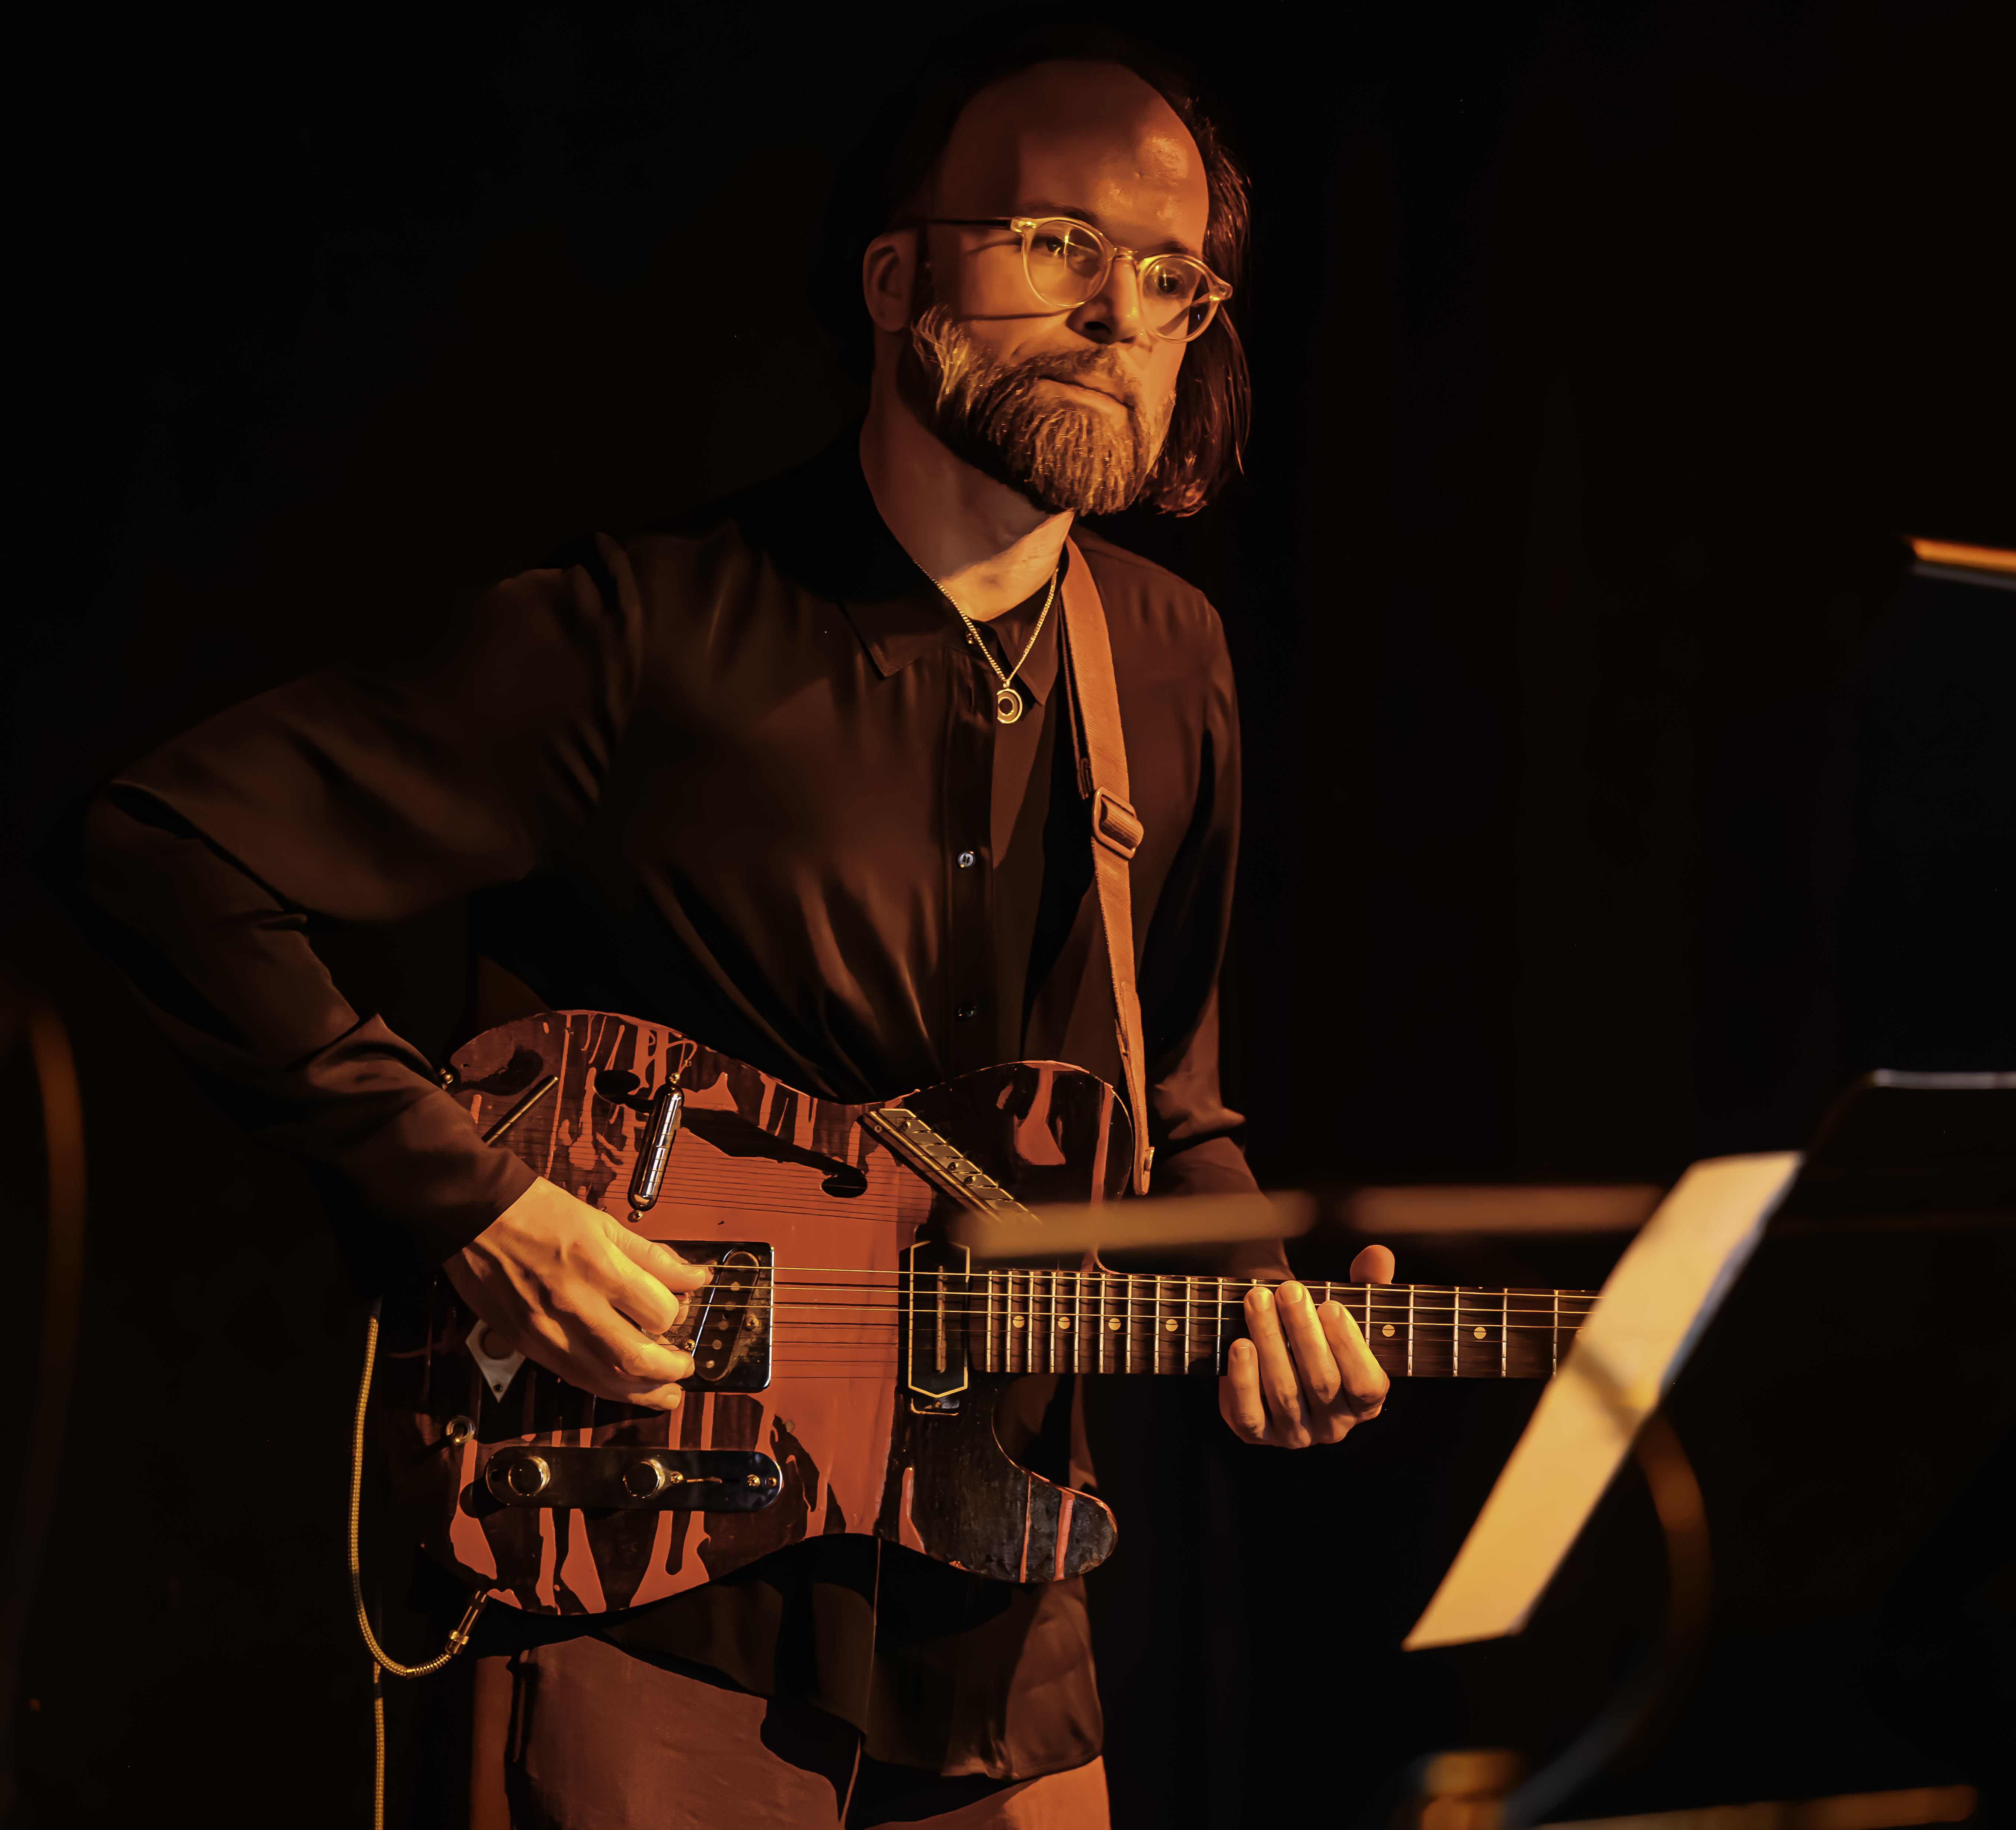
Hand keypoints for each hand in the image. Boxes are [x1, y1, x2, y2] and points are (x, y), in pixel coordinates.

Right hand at [444, 1176, 712, 1409]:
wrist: (474, 1214)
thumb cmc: (537, 1211)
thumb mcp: (604, 1223)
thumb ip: (652, 1256)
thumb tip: (694, 1277)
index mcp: (598, 1267)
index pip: (658, 1312)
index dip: (677, 1316)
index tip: (680, 1313)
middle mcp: (574, 1305)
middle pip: (635, 1359)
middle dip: (669, 1372)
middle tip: (684, 1368)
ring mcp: (546, 1330)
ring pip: (604, 1380)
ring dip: (642, 1393)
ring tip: (664, 1393)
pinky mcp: (526, 1343)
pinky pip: (572, 1377)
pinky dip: (603, 1387)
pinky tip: (621, 1387)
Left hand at [1218, 1244, 1394, 1447]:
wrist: (1276, 1345)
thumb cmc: (1318, 1327)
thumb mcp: (1345, 1304)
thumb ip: (1368, 1282)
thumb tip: (1378, 1254)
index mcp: (1366, 1402)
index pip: (1366, 1384)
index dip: (1350, 1346)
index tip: (1331, 1305)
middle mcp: (1335, 1426)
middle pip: (1322, 1382)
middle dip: (1303, 1332)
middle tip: (1288, 1291)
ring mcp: (1296, 1435)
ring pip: (1284, 1392)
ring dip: (1270, 1342)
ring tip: (1258, 1301)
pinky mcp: (1258, 1434)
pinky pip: (1249, 1414)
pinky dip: (1244, 1380)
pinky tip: (1240, 1345)